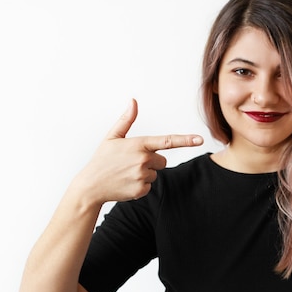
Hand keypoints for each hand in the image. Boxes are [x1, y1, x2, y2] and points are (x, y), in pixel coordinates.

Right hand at [72, 99, 203, 203]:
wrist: (91, 186)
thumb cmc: (102, 160)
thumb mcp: (112, 137)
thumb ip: (126, 120)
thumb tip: (133, 101)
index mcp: (138, 144)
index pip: (167, 141)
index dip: (186, 140)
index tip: (200, 139)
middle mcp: (143, 160)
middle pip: (162, 161)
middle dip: (151, 161)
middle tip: (131, 163)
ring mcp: (142, 176)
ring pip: (155, 173)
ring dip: (145, 173)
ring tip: (126, 173)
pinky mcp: (141, 190)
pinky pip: (149, 186)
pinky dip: (140, 185)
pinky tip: (126, 182)